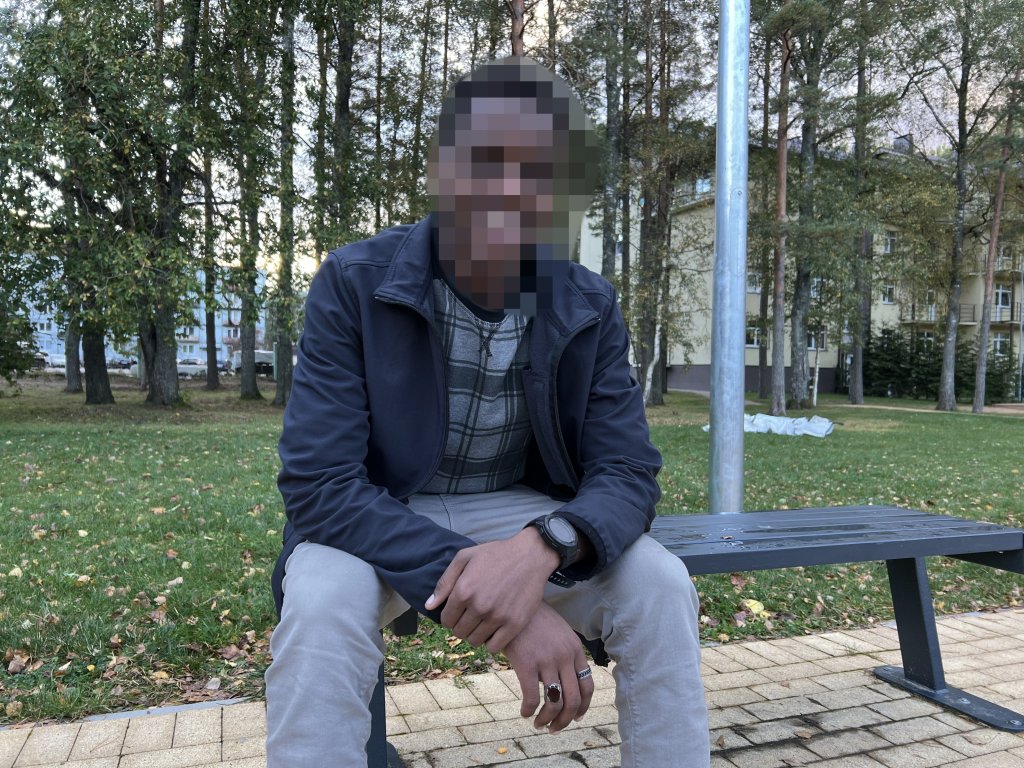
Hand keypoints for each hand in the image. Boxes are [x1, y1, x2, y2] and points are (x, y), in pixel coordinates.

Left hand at [425, 528, 558, 651]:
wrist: (530, 555)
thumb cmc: (496, 554)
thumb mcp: (464, 558)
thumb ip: (444, 582)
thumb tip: (429, 606)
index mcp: (464, 590)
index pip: (446, 620)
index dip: (450, 617)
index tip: (458, 611)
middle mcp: (479, 606)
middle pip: (459, 632)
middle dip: (461, 625)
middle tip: (471, 616)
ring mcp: (497, 616)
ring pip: (475, 641)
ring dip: (475, 634)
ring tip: (481, 622)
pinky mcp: (515, 624)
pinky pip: (494, 647)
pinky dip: (491, 642)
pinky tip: (494, 630)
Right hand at [503, 602, 594, 732]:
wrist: (512, 602)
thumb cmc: (533, 618)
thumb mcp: (558, 630)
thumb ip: (565, 652)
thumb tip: (565, 679)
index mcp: (575, 649)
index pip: (587, 686)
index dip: (582, 707)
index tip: (574, 717)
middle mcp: (565, 656)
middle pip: (573, 699)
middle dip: (565, 720)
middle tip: (554, 728)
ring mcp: (547, 660)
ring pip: (554, 703)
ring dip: (546, 719)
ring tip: (538, 723)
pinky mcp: (526, 663)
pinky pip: (532, 697)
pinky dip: (529, 710)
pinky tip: (524, 712)